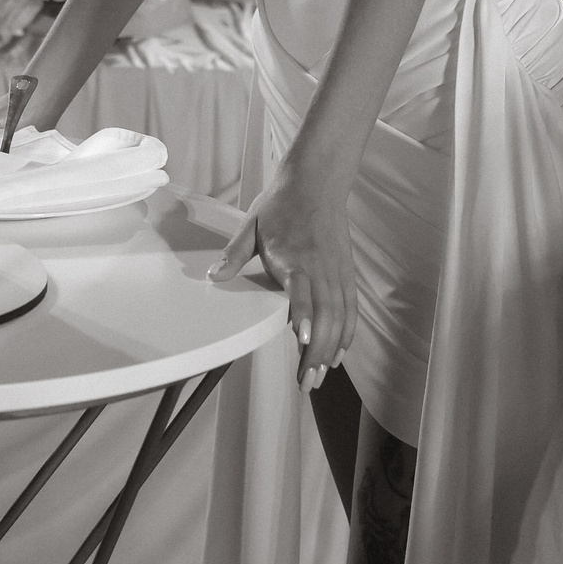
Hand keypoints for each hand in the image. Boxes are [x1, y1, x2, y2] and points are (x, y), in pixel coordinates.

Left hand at [209, 161, 356, 390]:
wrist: (316, 182)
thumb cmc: (281, 204)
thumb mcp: (251, 224)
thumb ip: (234, 254)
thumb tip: (212, 276)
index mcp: (294, 256)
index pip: (303, 289)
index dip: (304, 314)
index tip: (303, 338)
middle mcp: (319, 267)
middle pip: (325, 314)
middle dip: (317, 351)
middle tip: (306, 382)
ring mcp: (337, 271)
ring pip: (340, 316)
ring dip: (331, 349)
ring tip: (320, 376)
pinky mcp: (346, 273)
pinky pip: (350, 308)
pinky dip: (347, 332)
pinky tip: (339, 353)